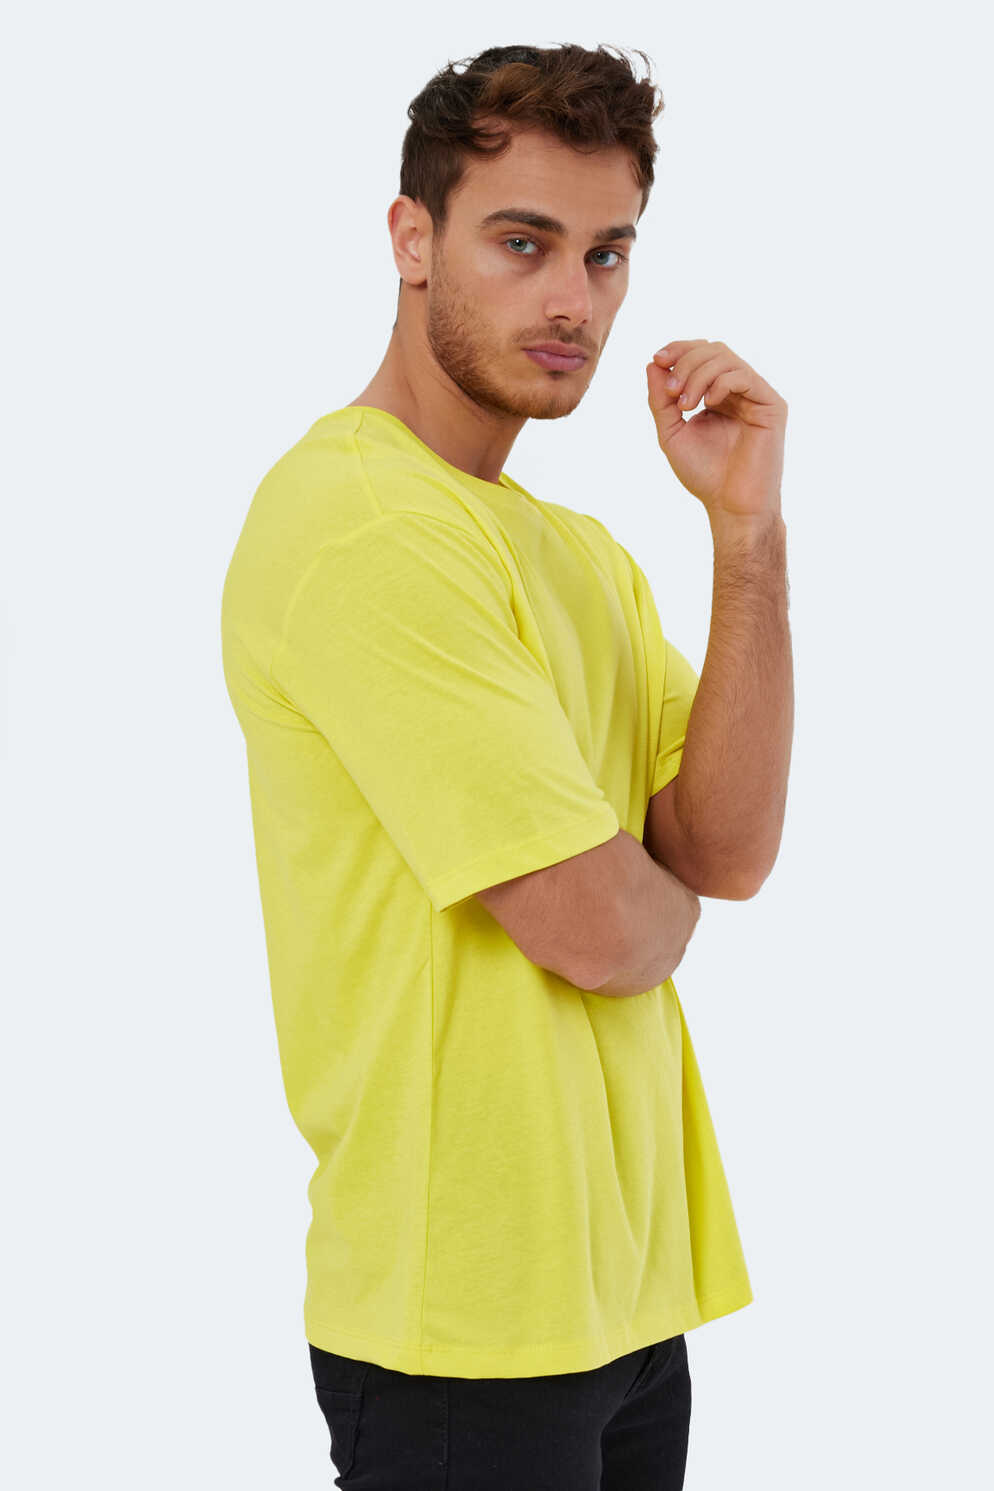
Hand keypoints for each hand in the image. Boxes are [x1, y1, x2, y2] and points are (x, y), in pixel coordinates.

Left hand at [646, 340, 786, 522]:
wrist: (730, 505)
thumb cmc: (704, 475)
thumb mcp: (672, 433)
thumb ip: (661, 400)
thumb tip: (653, 364)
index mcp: (718, 395)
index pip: (700, 355)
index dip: (678, 350)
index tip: (657, 360)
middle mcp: (739, 391)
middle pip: (713, 349)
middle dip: (686, 362)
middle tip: (672, 392)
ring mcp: (756, 396)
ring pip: (726, 358)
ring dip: (698, 373)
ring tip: (684, 404)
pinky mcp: (772, 405)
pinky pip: (744, 376)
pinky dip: (720, 383)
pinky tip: (708, 404)